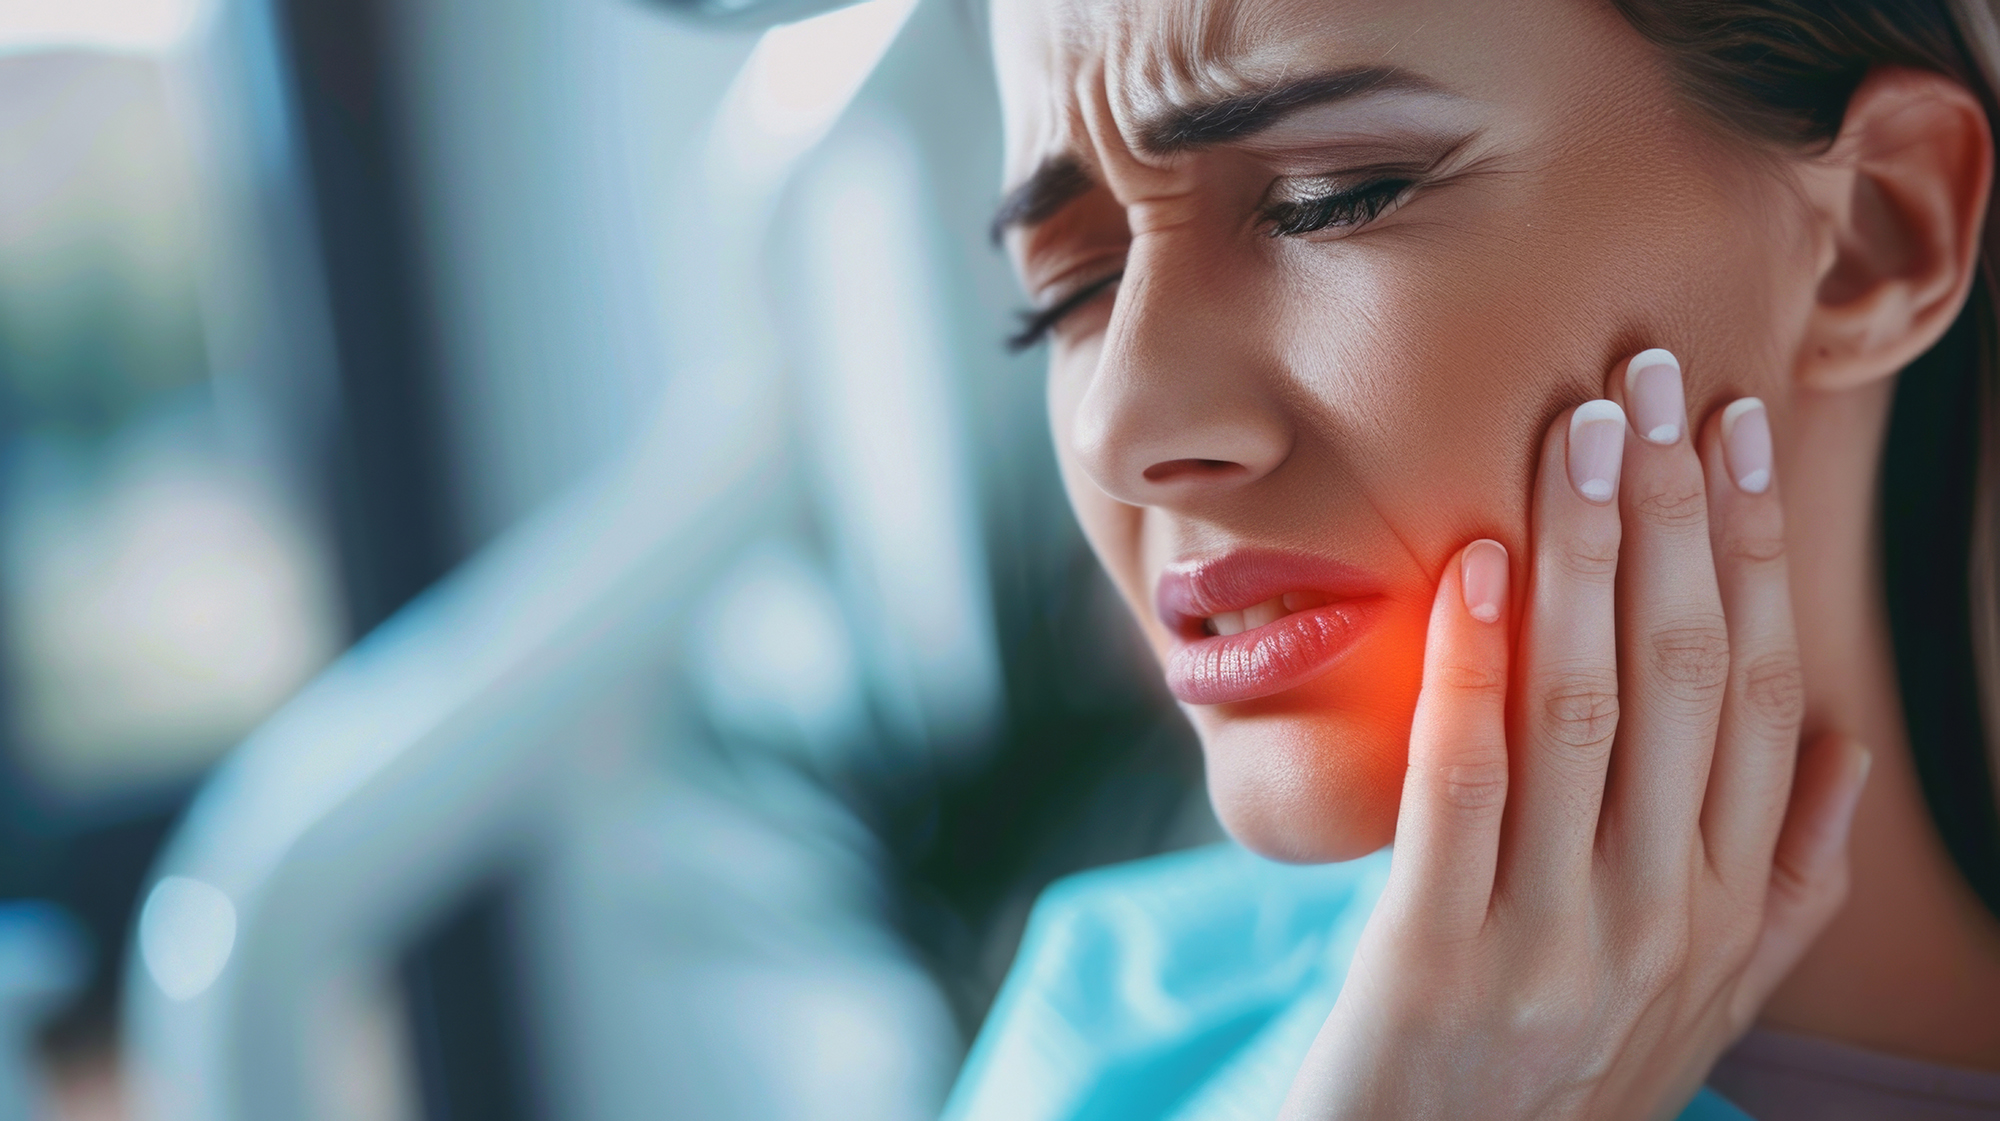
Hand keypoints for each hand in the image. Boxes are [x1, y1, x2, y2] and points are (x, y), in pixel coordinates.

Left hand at [1279, 350, 1872, 1119]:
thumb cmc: (1563, 1071)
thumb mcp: (1704, 994)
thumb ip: (1783, 879)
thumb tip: (1839, 746)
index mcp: (1733, 906)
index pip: (1762, 692)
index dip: (1754, 551)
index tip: (1740, 429)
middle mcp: (1664, 916)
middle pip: (1686, 677)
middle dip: (1675, 516)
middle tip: (1651, 379)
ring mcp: (1556, 942)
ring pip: (1586, 710)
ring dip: (1587, 556)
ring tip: (1576, 431)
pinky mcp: (1437, 960)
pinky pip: (1464, 789)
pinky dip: (1473, 667)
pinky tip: (1477, 563)